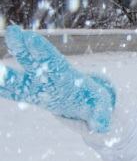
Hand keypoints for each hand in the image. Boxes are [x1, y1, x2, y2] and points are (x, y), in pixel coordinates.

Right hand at [0, 26, 114, 132]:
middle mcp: (49, 78)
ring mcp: (37, 85)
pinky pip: (15, 93)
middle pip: (35, 63)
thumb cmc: (93, 101)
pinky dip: (4, 90)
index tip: (31, 38)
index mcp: (66, 78)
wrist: (83, 101)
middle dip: (25, 49)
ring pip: (20, 78)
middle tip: (15, 33)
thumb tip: (102, 128)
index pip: (54, 63)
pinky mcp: (31, 95)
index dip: (43, 52)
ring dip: (7, 74)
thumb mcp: (101, 108)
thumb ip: (101, 116)